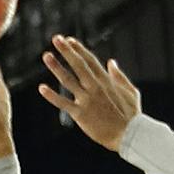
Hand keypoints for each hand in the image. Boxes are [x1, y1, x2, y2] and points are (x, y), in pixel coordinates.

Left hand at [38, 34, 139, 149]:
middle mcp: (95, 87)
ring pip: (68, 80)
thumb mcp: (131, 91)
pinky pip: (63, 103)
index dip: (78, 49)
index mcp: (106, 81)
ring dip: (56, 67)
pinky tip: (42, 88)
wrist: (129, 135)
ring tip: (46, 56)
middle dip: (67, 51)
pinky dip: (52, 96)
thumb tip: (111, 62)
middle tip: (56, 38)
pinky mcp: (81, 114)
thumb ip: (120, 76)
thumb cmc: (131, 115)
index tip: (69, 40)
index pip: (90, 60)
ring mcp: (87, 100)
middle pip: (78, 65)